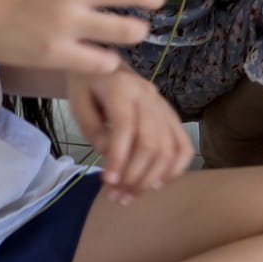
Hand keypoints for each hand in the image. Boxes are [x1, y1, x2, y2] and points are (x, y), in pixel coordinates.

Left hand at [68, 69, 192, 202]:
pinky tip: (157, 184)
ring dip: (151, 179)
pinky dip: (175, 169)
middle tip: (116, 196)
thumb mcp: (78, 102)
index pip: (125, 126)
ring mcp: (164, 107)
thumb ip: (91, 127)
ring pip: (168, 148)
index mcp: (121, 88)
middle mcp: (148, 96)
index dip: (119, 157)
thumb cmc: (89, 87)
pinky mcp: (173, 117)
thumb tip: (107, 153)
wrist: (106, 65)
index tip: (108, 183)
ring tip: (130, 196)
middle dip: (134, 175)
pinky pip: (184, 146)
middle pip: (150, 142)